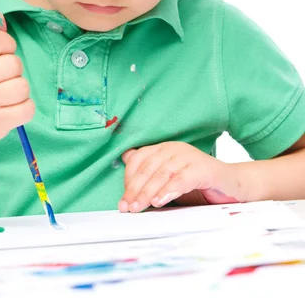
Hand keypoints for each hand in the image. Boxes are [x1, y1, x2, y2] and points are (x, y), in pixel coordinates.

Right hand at [0, 10, 34, 144]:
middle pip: (14, 64)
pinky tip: (11, 109)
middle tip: (1, 80)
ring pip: (23, 86)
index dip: (7, 45)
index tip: (0, 56)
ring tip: (5, 96)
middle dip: (14, 71)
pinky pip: (28, 108)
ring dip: (20, 91)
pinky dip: (25, 108)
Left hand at [119, 141, 243, 212]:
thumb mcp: (169, 183)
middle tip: (127, 207)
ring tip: (139, 207)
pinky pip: (182, 179)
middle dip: (135, 189)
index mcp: (164, 149)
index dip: (128, 179)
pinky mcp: (204, 168)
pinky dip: (169, 190)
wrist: (233, 187)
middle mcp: (174, 149)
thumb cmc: (198, 186)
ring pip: (162, 173)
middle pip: (148, 167)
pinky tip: (160, 201)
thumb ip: (151, 179)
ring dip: (148, 191)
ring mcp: (189, 156)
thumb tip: (125, 176)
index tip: (123, 200)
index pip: (139, 159)